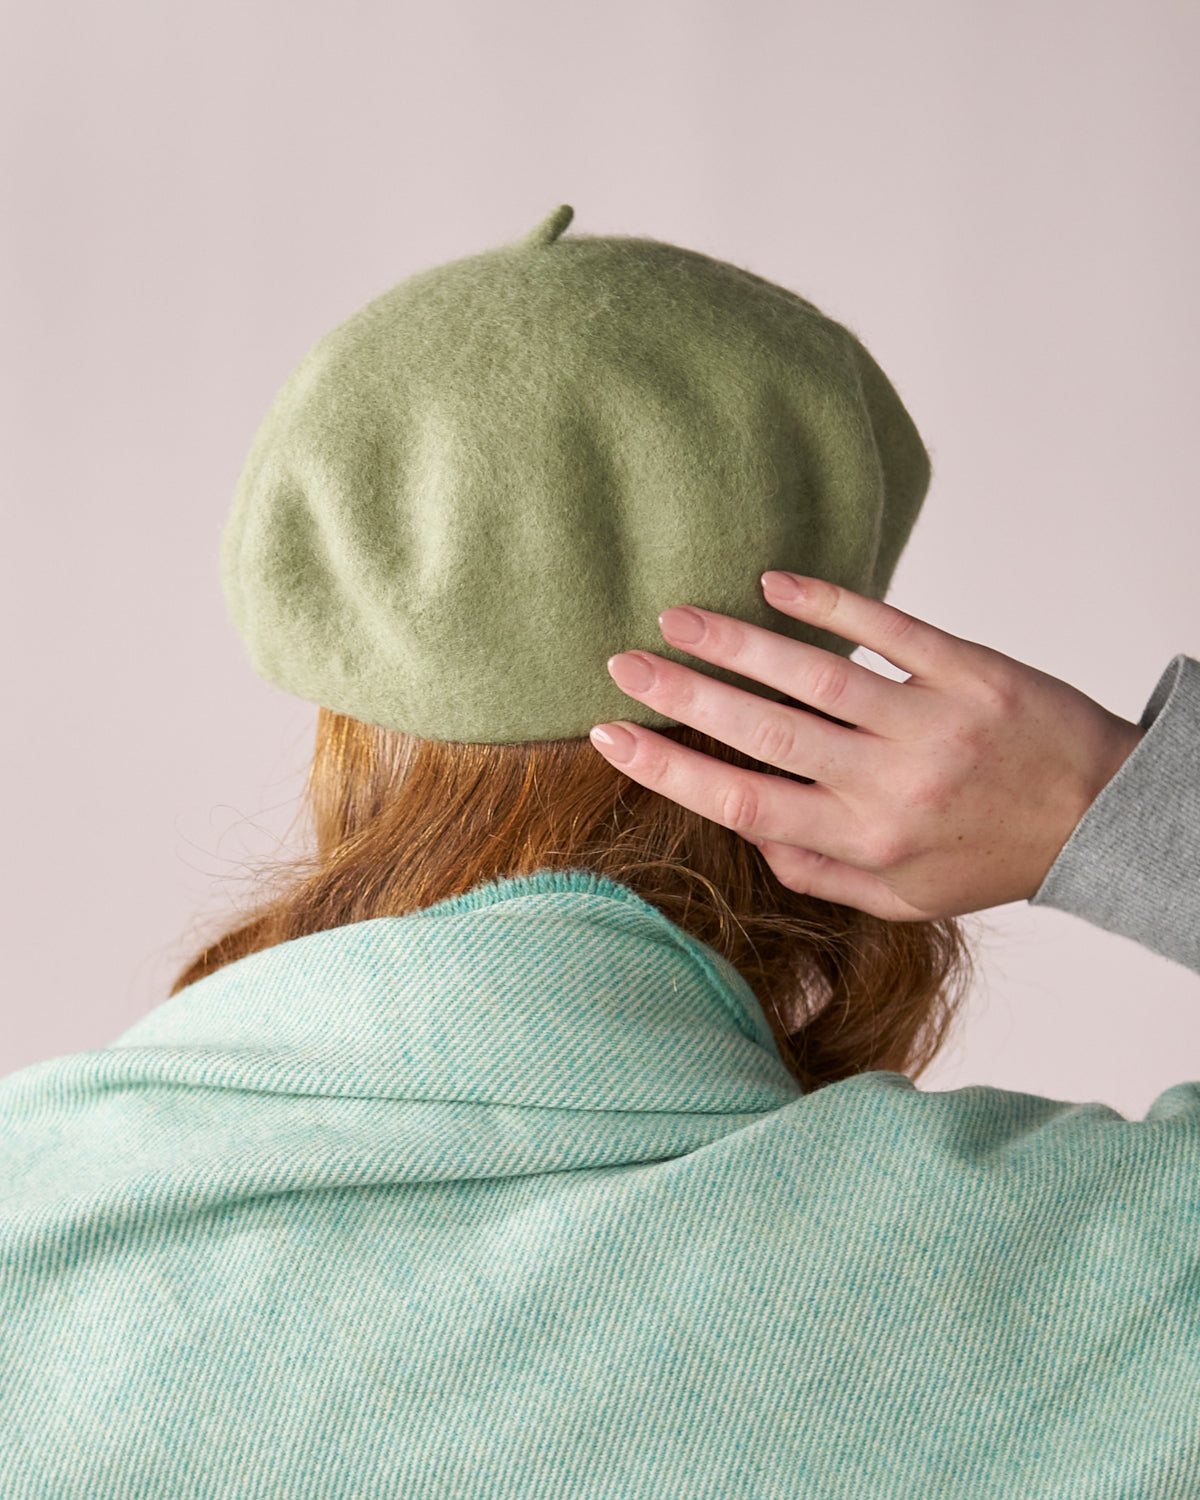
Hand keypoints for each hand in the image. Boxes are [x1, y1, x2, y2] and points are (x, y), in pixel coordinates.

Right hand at [589, 572, 1145, 921]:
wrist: (1102, 817)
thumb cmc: (993, 859)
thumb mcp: (904, 899)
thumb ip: (820, 874)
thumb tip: (748, 832)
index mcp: (863, 844)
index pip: (742, 804)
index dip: (669, 769)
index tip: (611, 736)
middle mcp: (888, 786)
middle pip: (761, 735)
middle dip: (680, 697)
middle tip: (621, 662)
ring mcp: (929, 724)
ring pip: (812, 677)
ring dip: (736, 644)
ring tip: (678, 617)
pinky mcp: (968, 672)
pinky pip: (888, 629)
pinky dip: (828, 603)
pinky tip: (775, 582)